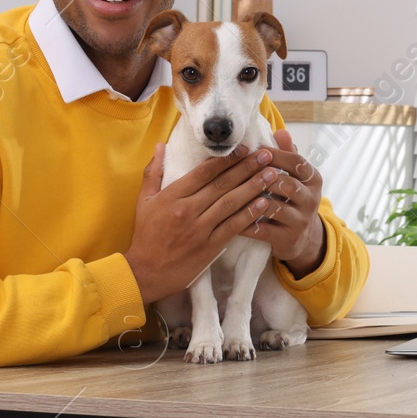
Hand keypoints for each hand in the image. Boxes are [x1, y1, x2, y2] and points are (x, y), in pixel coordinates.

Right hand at [124, 143, 282, 302]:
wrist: (145, 273)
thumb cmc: (146, 235)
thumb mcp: (144, 201)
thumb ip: (154, 172)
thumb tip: (160, 144)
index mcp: (172, 196)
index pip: (203, 172)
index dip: (226, 160)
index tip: (244, 149)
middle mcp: (187, 210)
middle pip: (222, 184)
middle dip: (246, 167)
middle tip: (266, 155)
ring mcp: (200, 229)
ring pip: (231, 203)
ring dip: (254, 187)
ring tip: (272, 174)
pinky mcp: (209, 247)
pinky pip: (233, 227)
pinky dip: (250, 214)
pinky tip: (265, 203)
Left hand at [246, 129, 326, 276]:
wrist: (302, 239)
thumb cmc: (291, 200)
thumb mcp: (294, 177)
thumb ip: (287, 154)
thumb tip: (281, 130)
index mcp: (313, 179)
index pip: (297, 162)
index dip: (275, 155)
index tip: (255, 150)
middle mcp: (311, 199)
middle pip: (287, 184)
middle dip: (263, 176)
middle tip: (241, 170)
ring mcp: (301, 221)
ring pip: (276, 207)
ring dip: (253, 199)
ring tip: (233, 192)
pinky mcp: (288, 239)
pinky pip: (264, 230)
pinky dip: (246, 222)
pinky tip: (229, 217)